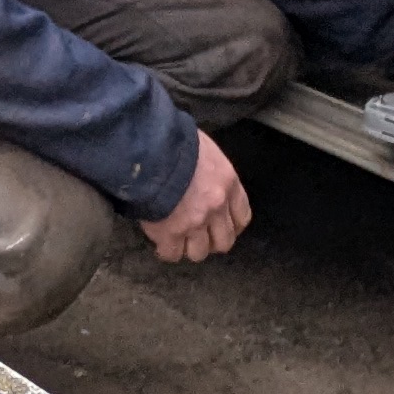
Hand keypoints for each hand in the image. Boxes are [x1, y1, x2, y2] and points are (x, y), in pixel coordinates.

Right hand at [138, 130, 250, 261]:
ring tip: (177, 239)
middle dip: (211, 242)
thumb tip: (202, 177)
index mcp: (228, 184)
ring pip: (199, 252)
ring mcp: (195, 223)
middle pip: (224, 241)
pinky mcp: (170, 233)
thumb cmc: (176, 140)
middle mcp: (216, 207)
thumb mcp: (204, 149)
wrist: (152, 148)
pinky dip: (166, 250)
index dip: (232, 226)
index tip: (222, 227)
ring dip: (189, 247)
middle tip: (198, 236)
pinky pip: (172, 254)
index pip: (242, 217)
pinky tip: (160, 242)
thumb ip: (210, 170)